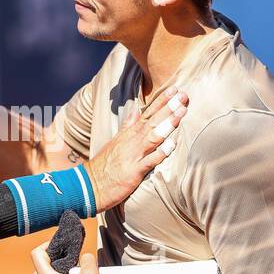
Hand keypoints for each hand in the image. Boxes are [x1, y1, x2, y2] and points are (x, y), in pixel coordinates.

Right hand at [86, 88, 187, 210]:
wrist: (89, 185)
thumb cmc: (105, 164)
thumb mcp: (115, 140)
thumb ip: (128, 125)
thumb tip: (136, 110)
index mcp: (129, 134)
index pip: (148, 114)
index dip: (161, 101)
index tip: (174, 89)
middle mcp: (132, 141)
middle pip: (153, 121)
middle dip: (168, 108)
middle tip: (183, 95)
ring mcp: (133, 155)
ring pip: (153, 137)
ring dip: (167, 124)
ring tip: (181, 112)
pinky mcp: (134, 171)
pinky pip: (149, 161)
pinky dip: (160, 153)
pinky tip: (171, 145)